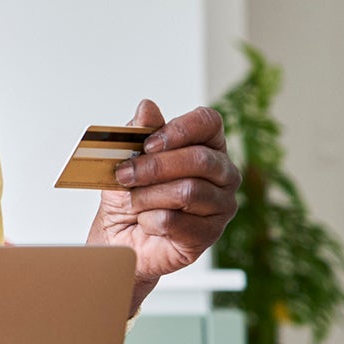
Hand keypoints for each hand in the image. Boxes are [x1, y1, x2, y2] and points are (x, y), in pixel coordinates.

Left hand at [87, 99, 239, 313]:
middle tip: (125, 175)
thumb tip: (147, 107)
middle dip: (155, 167)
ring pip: (189, 191)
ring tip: (133, 201)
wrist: (121, 237)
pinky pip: (179, 222)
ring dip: (149, 196)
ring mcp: (221, 205)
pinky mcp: (210, 234)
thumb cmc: (130, 195)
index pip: (208, 122)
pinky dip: (152, 220)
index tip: (148, 143)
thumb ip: (138, 133)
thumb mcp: (126, 159)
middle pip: (200, 159)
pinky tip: (146, 222)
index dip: (179, 130)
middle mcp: (223, 173)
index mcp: (206, 145)